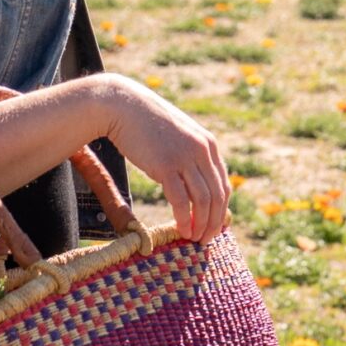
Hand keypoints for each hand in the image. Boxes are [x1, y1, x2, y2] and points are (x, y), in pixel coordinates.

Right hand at [96, 73, 230, 243]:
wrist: (122, 105)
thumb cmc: (145, 122)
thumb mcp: (177, 135)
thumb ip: (190, 154)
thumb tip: (193, 181)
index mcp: (208, 144)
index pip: (223, 184)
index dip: (221, 209)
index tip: (213, 225)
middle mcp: (202, 150)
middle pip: (217, 196)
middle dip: (214, 222)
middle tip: (206, 239)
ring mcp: (184, 157)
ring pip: (203, 201)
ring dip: (201, 224)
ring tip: (194, 238)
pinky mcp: (165, 165)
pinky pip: (181, 200)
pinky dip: (183, 219)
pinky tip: (181, 229)